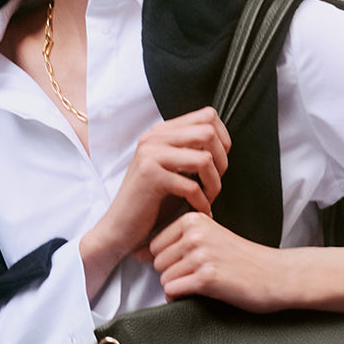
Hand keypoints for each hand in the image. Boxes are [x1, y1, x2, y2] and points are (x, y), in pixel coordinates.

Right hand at [80, 108, 229, 296]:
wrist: (120, 228)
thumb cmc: (151, 203)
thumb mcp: (174, 170)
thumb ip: (192, 152)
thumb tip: (224, 143)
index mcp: (161, 132)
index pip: (207, 116)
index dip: (223, 140)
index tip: (220, 165)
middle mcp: (154, 137)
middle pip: (208, 133)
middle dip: (222, 162)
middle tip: (214, 184)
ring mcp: (150, 154)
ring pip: (204, 158)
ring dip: (214, 184)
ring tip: (207, 199)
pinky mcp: (150, 176)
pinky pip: (192, 186)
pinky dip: (202, 202)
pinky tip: (199, 211)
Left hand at [150, 213, 343, 316]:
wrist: (277, 275)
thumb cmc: (242, 259)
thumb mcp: (209, 238)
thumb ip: (176, 241)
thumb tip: (137, 252)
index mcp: (193, 219)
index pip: (154, 245)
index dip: (171, 260)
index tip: (194, 262)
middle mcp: (195, 233)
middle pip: (157, 263)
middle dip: (173, 274)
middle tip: (201, 275)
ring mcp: (201, 254)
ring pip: (164, 279)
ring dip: (180, 287)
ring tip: (205, 283)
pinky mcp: (207, 277)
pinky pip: (173, 291)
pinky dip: (182, 298)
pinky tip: (204, 293)